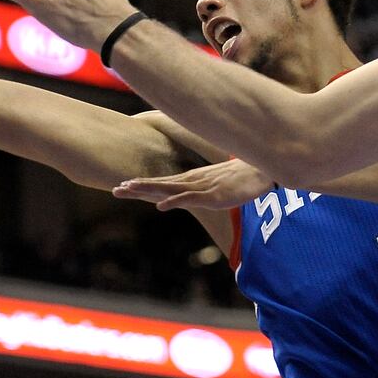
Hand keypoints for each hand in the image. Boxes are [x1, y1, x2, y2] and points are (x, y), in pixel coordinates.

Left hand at [113, 158, 275, 211]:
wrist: (262, 171)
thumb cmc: (241, 178)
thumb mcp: (217, 185)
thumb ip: (203, 191)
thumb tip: (192, 197)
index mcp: (192, 180)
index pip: (162, 183)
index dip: (142, 185)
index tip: (122, 185)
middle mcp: (192, 181)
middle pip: (160, 185)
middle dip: (137, 187)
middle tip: (115, 189)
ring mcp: (202, 188)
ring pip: (170, 189)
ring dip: (149, 189)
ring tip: (130, 189)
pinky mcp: (213, 196)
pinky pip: (191, 199)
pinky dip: (175, 201)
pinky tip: (161, 206)